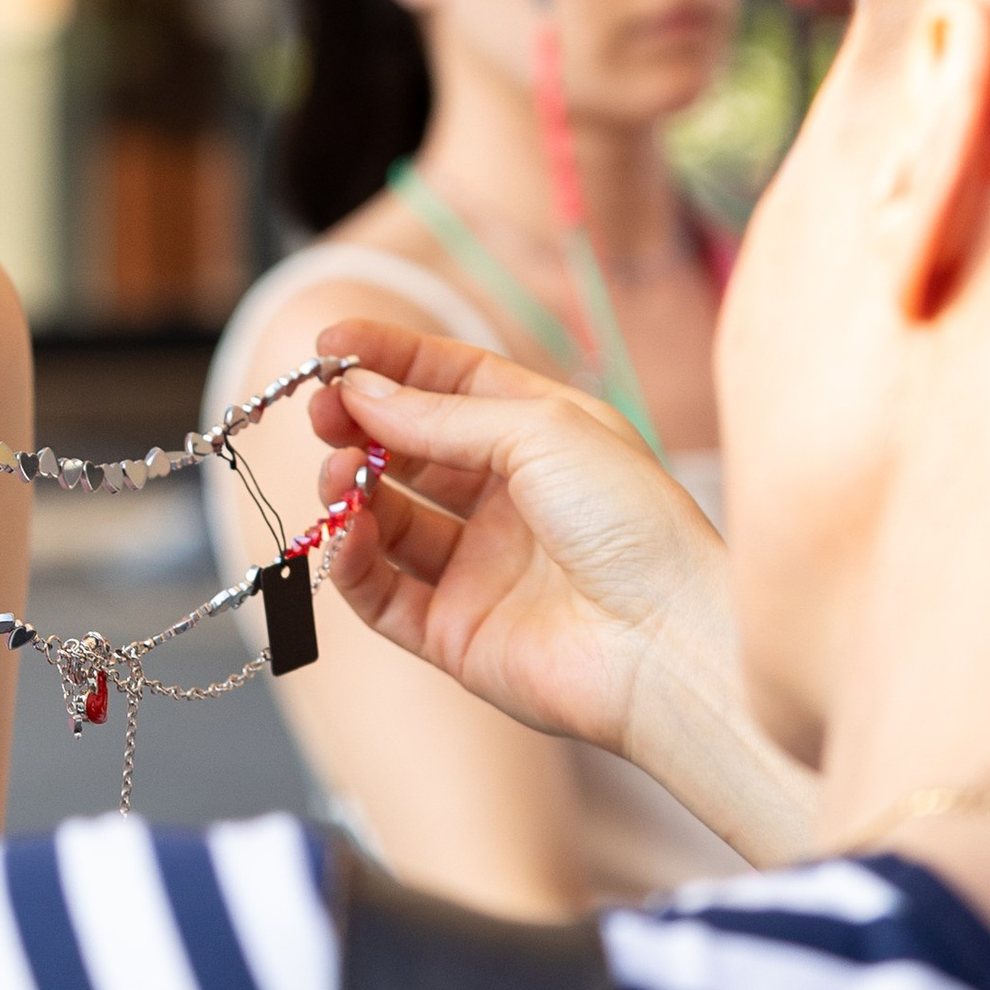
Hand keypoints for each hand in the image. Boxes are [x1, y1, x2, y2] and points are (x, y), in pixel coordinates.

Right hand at [306, 317, 728, 768]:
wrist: (668, 645)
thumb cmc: (633, 524)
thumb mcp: (542, 431)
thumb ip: (442, 414)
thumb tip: (361, 391)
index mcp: (542, 439)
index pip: (450, 384)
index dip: (389, 360)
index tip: (328, 344)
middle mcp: (508, 501)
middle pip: (410, 448)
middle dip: (360, 422)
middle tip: (321, 409)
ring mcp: (479, 568)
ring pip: (387, 517)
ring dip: (351, 487)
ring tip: (338, 472)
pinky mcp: (454, 632)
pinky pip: (382, 590)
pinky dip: (352, 558)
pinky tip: (348, 528)